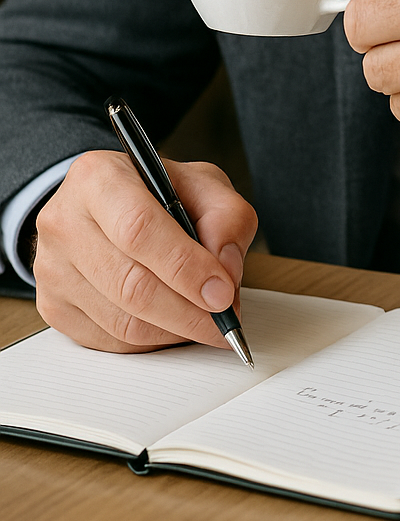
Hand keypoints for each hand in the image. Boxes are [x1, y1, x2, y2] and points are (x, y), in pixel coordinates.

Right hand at [33, 150, 257, 352]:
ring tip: (205, 319)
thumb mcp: (204, 185)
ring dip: (174, 330)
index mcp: (99, 178)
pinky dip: (152, 341)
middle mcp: (65, 222)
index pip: (139, 230)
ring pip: (122, 321)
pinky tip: (173, 323)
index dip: (185, 268)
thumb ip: (226, 218)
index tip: (222, 293)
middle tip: (224, 319)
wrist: (111, 206)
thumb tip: (225, 273)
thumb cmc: (159, 194)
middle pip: (130, 284)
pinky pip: (110, 341)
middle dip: (188, 311)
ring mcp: (52, 268)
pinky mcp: (53, 306)